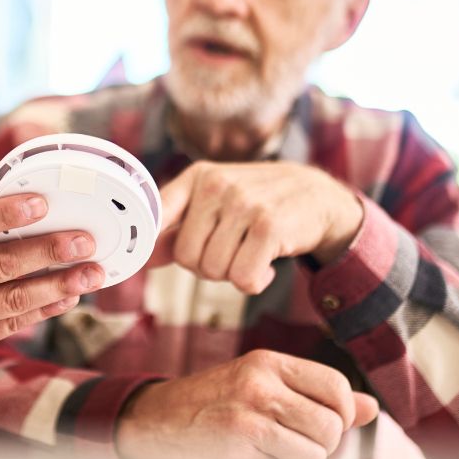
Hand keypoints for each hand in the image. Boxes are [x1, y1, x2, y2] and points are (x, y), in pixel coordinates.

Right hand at [0, 194, 104, 361]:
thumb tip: (36, 212)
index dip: (4, 214)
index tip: (41, 204)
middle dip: (48, 252)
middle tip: (84, 241)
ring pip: (13, 299)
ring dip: (58, 285)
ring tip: (91, 273)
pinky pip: (13, 323)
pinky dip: (46, 308)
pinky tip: (70, 295)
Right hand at [115, 350, 378, 458]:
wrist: (156, 421)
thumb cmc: (211, 406)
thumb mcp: (260, 387)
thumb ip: (314, 396)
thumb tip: (370, 408)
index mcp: (270, 362)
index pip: (336, 386)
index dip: (341, 415)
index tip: (320, 427)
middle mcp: (262, 379)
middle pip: (333, 422)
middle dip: (322, 446)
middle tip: (293, 446)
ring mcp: (252, 408)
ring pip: (320, 449)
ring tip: (277, 456)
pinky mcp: (242, 437)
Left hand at [154, 161, 363, 292]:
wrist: (318, 196)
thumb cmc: (257, 204)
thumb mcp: (216, 204)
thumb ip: (178, 229)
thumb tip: (143, 259)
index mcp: (198, 177)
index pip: (156, 214)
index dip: (147, 244)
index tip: (140, 263)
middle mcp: (217, 185)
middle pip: (186, 257)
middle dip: (206, 266)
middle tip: (231, 251)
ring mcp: (243, 204)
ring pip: (214, 271)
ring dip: (233, 274)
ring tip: (250, 252)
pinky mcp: (269, 227)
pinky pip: (243, 279)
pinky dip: (255, 281)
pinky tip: (266, 262)